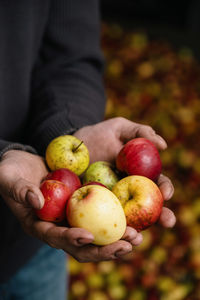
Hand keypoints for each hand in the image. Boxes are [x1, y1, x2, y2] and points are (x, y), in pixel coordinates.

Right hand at [0, 149, 140, 261]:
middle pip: (81, 245)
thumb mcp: (9, 177)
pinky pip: (100, 218)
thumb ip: (19, 190)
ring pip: (95, 236)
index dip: (70, 239)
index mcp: (39, 225)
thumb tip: (36, 202)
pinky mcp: (82, 207)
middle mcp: (57, 226)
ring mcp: (71, 218)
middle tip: (125, 246)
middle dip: (103, 250)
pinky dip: (116, 221)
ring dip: (116, 239)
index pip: (55, 237)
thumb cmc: (12, 171)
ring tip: (137, 238)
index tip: (87, 236)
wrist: (23, 164)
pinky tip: (133, 220)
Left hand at [74, 117, 175, 228]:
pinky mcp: (93, 209)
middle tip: (168, 221)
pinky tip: (112, 236)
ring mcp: (112, 203)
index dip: (165, 189)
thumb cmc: (99, 135)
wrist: (72, 144)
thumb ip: (140, 132)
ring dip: (134, 231)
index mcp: (139, 176)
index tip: (165, 193)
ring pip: (127, 221)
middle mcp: (129, 193)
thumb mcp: (119, 128)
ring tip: (137, 236)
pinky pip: (102, 221)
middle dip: (160, 217)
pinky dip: (108, 231)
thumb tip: (162, 145)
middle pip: (148, 208)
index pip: (157, 185)